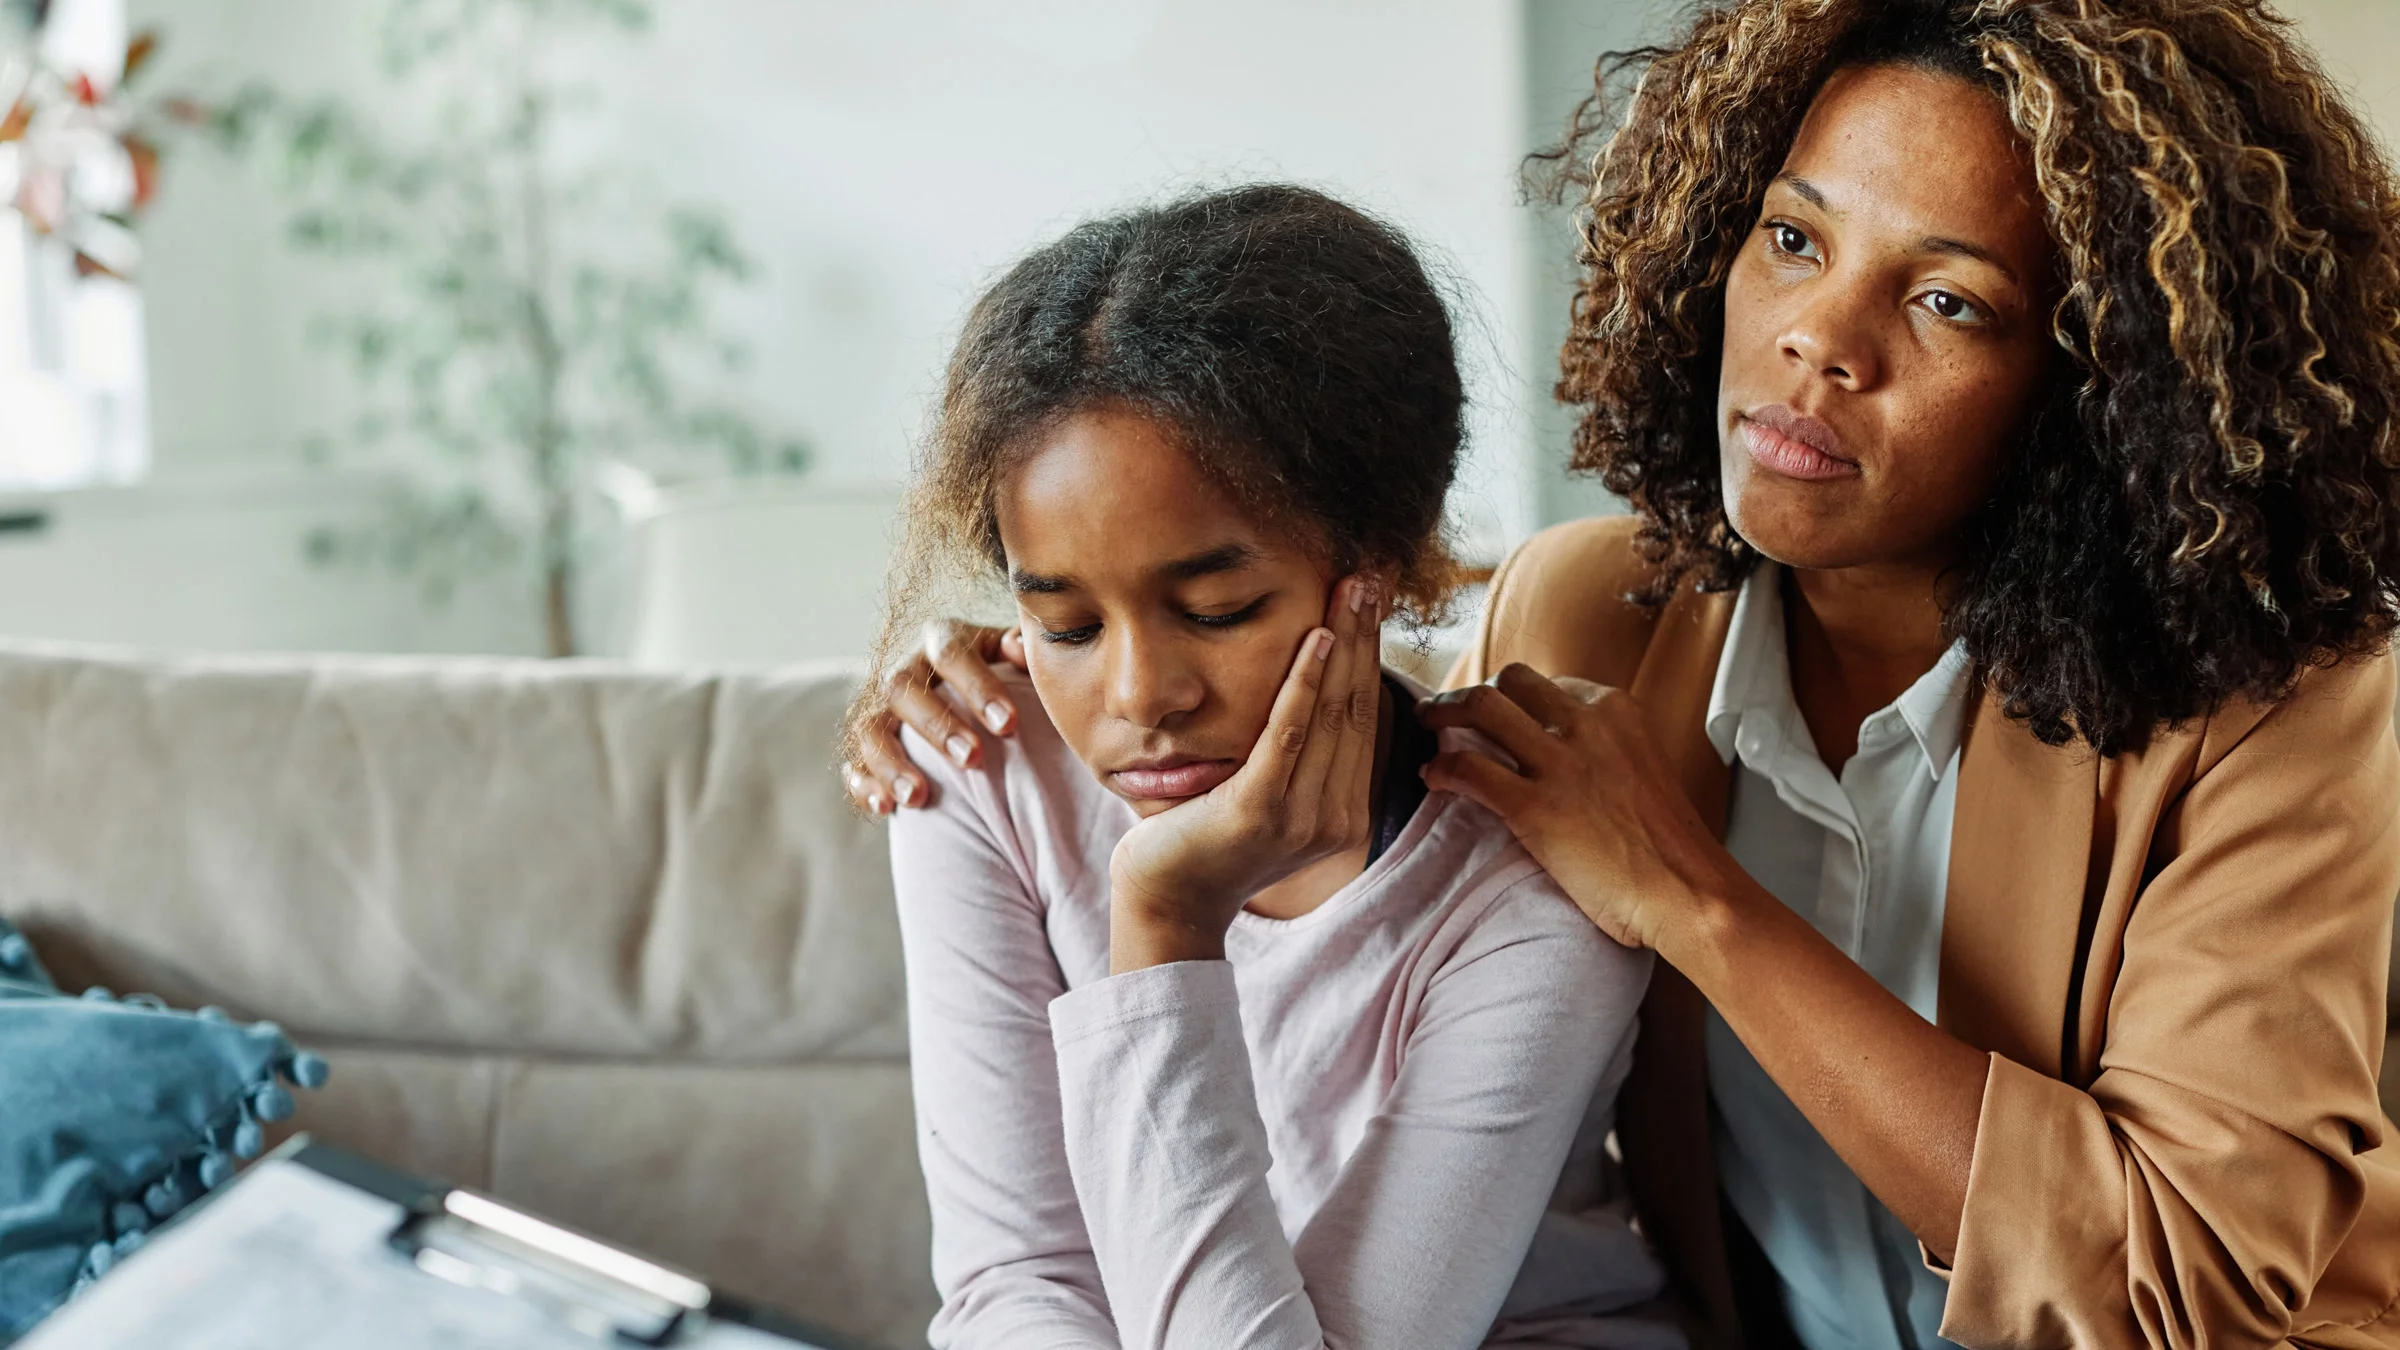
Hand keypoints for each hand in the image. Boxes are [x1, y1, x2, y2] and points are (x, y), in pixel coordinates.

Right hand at [844, 620, 1029, 813]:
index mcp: (941, 638)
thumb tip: (1021, 648)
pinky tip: (886, 808)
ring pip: (869, 728)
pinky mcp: (867, 743)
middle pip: (902, 687)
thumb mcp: (1018, 655)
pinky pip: (854, 763)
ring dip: (891, 763)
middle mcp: (904, 666)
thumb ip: (1024, 650)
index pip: (951, 653)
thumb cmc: (1007, 675)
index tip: (1008, 724)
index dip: (977, 686)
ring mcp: (879, 705)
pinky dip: (865, 785)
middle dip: (937, 725)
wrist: (974, 693)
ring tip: (917, 797)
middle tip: (972, 758)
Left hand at [1107, 576, 1385, 972]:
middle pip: (1355, 706)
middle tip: (1371, 574)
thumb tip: (1311, 682)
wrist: (1165, 897)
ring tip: (1352, 588)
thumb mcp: (1265, 790)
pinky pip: (1288, 733)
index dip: (1370, 653)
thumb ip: (1295, 752)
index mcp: (1342, 811)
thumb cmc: (1205, 834)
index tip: (1372, 597)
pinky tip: (1316, 637)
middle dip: (1365, 635)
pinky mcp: (1259, 810)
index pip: (1363, 717)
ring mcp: (1300, 817)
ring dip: (1344, 643)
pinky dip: (1305, 682)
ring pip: (1331, 713)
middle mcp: (1334, 817)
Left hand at [1414, 663, 1742, 953]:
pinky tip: (1433, 778)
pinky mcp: (1533, 805)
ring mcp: (1558, 761)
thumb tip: (1572, 759)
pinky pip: (1468, 769)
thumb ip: (1607, 752)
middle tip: (1450, 710)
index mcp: (1617, 711)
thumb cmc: (1670, 847)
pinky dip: (1442, 769)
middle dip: (1474, 692)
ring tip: (1426, 724)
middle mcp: (1586, 723)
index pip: (1550, 684)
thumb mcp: (1644, 771)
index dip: (1516, 698)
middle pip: (1510, 681)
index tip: (1501, 714)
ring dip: (1443, 712)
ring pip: (1480, 708)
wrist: (1687, 890)